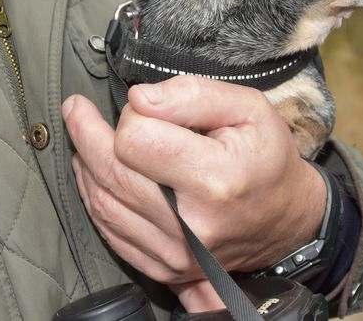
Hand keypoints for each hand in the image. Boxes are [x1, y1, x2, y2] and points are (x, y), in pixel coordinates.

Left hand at [62, 76, 326, 311]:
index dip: (132, 116)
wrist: (286, 220)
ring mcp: (175, 252)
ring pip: (102, 203)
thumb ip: (192, 95)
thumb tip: (138, 98)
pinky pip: (109, 231)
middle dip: (86, 133)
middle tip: (76, 108)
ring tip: (83, 135)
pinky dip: (93, 198)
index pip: (135, 140)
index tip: (146, 107)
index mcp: (215, 178)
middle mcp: (191, 224)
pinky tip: (92, 173)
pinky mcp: (165, 267)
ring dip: (84, 164)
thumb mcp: (248, 108)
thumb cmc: (265, 156)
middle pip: (110, 172)